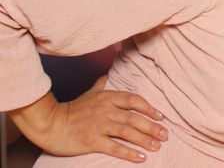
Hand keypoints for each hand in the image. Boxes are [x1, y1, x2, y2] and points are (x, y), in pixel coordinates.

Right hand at [9, 78, 166, 161]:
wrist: (49, 124)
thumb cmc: (71, 110)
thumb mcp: (88, 94)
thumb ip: (100, 85)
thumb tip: (107, 76)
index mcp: (107, 97)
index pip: (134, 100)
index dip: (149, 108)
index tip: (161, 116)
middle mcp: (106, 110)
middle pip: (134, 118)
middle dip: (152, 127)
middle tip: (165, 134)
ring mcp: (99, 125)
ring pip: (128, 132)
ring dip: (145, 140)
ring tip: (157, 146)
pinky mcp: (91, 141)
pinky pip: (114, 147)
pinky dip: (129, 153)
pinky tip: (140, 157)